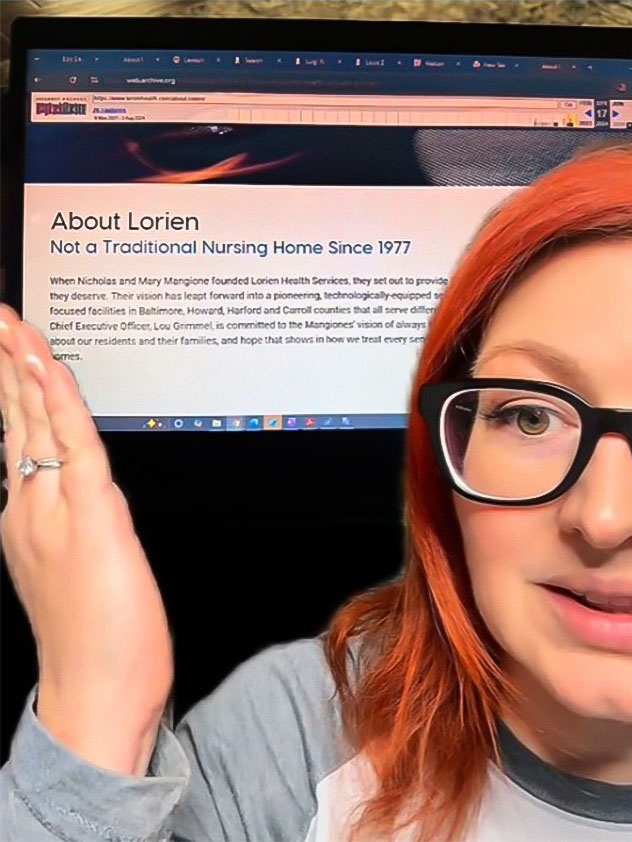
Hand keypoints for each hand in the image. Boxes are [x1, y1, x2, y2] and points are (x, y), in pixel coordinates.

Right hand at [0, 305, 172, 773]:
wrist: (96, 694)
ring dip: (25, 368)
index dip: (10, 387)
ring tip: (10, 324)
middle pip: (16, 419)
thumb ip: (65, 522)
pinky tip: (48, 369)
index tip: (5, 346)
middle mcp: (30, 506)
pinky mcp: (91, 520)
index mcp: (28, 515)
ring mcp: (53, 512)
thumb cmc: (92, 638)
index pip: (16, 434)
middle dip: (7, 363)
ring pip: (37, 424)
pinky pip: (75, 446)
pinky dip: (61, 403)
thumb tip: (73, 487)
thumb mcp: (70, 568)